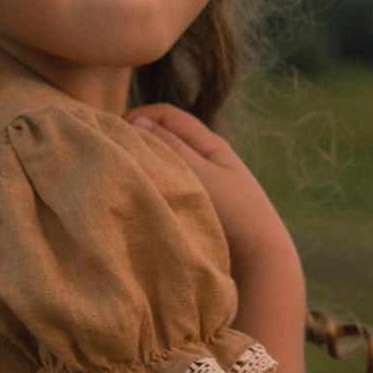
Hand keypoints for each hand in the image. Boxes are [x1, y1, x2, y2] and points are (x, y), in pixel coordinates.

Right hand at [127, 103, 297, 292]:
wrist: (260, 257)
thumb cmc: (234, 212)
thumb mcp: (201, 174)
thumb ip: (171, 148)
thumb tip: (138, 121)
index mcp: (210, 144)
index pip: (167, 116)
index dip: (139, 116)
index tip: (114, 133)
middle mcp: (206, 159)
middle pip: (165, 138)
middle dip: (138, 140)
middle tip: (113, 155)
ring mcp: (203, 183)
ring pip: (166, 164)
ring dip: (146, 165)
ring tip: (123, 176)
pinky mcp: (199, 206)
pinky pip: (170, 186)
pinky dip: (155, 185)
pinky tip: (141, 196)